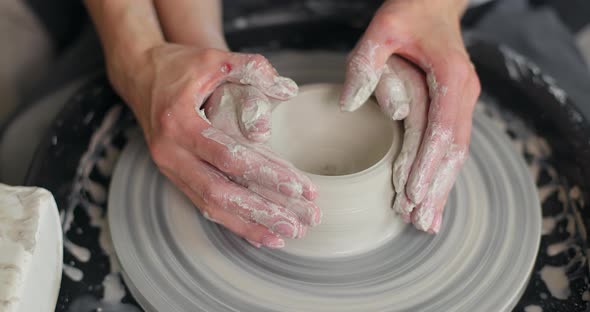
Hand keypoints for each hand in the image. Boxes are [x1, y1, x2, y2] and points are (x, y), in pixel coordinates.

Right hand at [115, 44, 319, 247]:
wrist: (139, 75)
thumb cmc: (178, 67)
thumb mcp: (212, 59)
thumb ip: (249, 67)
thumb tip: (286, 88)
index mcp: (179, 123)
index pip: (228, 157)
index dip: (265, 174)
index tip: (299, 187)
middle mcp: (170, 153)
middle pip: (220, 192)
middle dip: (262, 211)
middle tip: (300, 223)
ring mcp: (170, 168)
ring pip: (211, 206)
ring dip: (250, 224)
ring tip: (286, 232)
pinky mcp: (175, 176)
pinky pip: (204, 205)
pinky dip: (232, 221)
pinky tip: (259, 232)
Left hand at [340, 0, 480, 232]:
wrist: (433, 3)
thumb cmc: (408, 13)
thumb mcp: (383, 28)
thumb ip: (366, 62)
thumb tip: (349, 104)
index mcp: (450, 77)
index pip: (441, 130)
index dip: (426, 164)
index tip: (411, 193)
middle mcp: (464, 93)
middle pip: (453, 151)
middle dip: (436, 189)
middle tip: (420, 222)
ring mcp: (463, 101)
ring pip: (456, 154)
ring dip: (442, 189)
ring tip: (428, 222)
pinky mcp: (454, 106)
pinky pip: (451, 146)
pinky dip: (442, 174)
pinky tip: (432, 195)